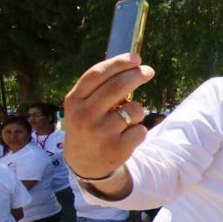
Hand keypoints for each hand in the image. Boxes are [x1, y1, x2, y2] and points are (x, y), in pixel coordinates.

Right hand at [63, 53, 154, 178]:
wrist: (84, 163)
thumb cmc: (88, 124)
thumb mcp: (83, 105)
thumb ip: (100, 87)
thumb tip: (133, 65)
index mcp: (74, 100)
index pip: (98, 74)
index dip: (119, 63)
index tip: (136, 58)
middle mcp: (85, 116)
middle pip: (118, 86)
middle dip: (137, 75)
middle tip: (148, 71)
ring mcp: (100, 133)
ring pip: (135, 109)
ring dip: (138, 110)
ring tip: (127, 119)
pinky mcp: (116, 149)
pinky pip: (141, 130)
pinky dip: (139, 130)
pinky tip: (126, 137)